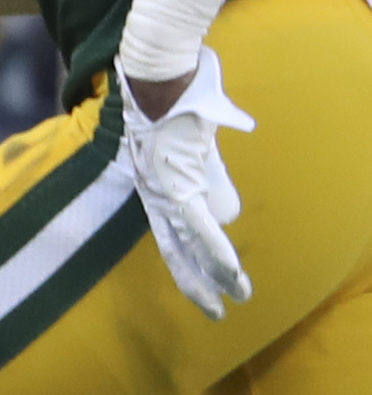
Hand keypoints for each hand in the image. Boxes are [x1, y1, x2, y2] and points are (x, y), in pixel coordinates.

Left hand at [117, 49, 256, 317]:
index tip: (208, 289)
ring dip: (217, 274)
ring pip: (191, 246)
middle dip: (197, 285)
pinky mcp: (175, 185)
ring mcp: (165, 192)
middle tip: (215, 313)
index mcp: (158, 189)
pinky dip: (215, 251)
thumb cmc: (178, 102)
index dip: (191, 266)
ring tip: (236, 298)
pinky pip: (198, 226)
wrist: (160, 81)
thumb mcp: (197, 143)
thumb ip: (212, 167)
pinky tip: (230, 273)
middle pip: (178, 252)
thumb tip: (228, 174)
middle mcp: (157, 196)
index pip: (175, 238)